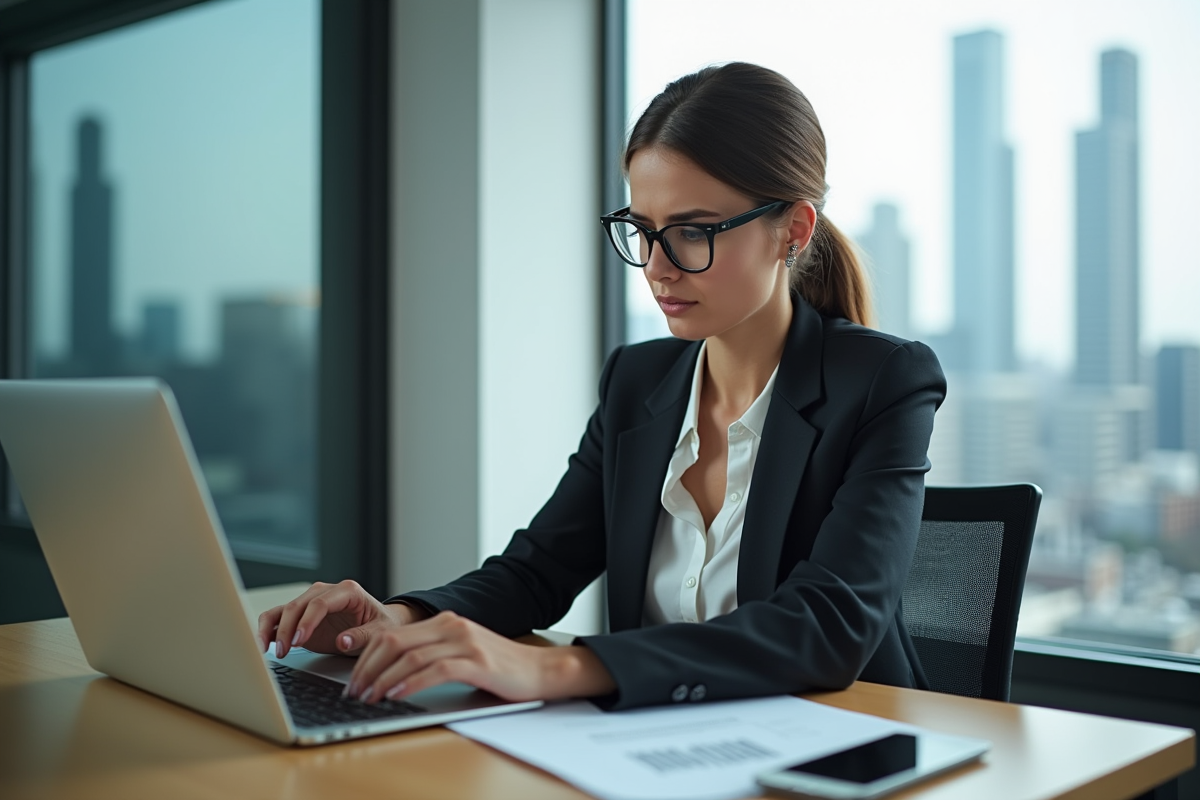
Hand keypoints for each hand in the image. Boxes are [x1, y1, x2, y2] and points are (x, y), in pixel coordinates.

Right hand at [256, 580, 428, 657]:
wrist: (379, 625)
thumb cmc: (381, 624)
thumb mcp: (380, 631)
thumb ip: (362, 636)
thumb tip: (343, 641)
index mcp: (348, 591)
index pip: (320, 602)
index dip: (307, 621)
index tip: (298, 640)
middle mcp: (326, 592)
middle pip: (298, 605)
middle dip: (287, 629)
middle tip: (284, 651)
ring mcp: (311, 602)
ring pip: (284, 609)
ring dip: (273, 629)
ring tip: (269, 650)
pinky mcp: (301, 616)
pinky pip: (278, 618)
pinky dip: (267, 629)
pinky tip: (262, 644)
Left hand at [346, 610, 616, 703]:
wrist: (541, 671)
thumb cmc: (500, 668)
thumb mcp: (461, 654)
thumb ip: (431, 655)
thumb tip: (389, 675)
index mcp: (444, 622)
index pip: (392, 634)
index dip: (365, 656)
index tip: (351, 678)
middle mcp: (452, 626)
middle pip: (394, 642)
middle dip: (367, 668)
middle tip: (354, 692)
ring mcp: (465, 641)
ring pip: (410, 657)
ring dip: (382, 679)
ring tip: (368, 697)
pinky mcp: (477, 661)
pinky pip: (435, 670)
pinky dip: (410, 683)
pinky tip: (396, 695)